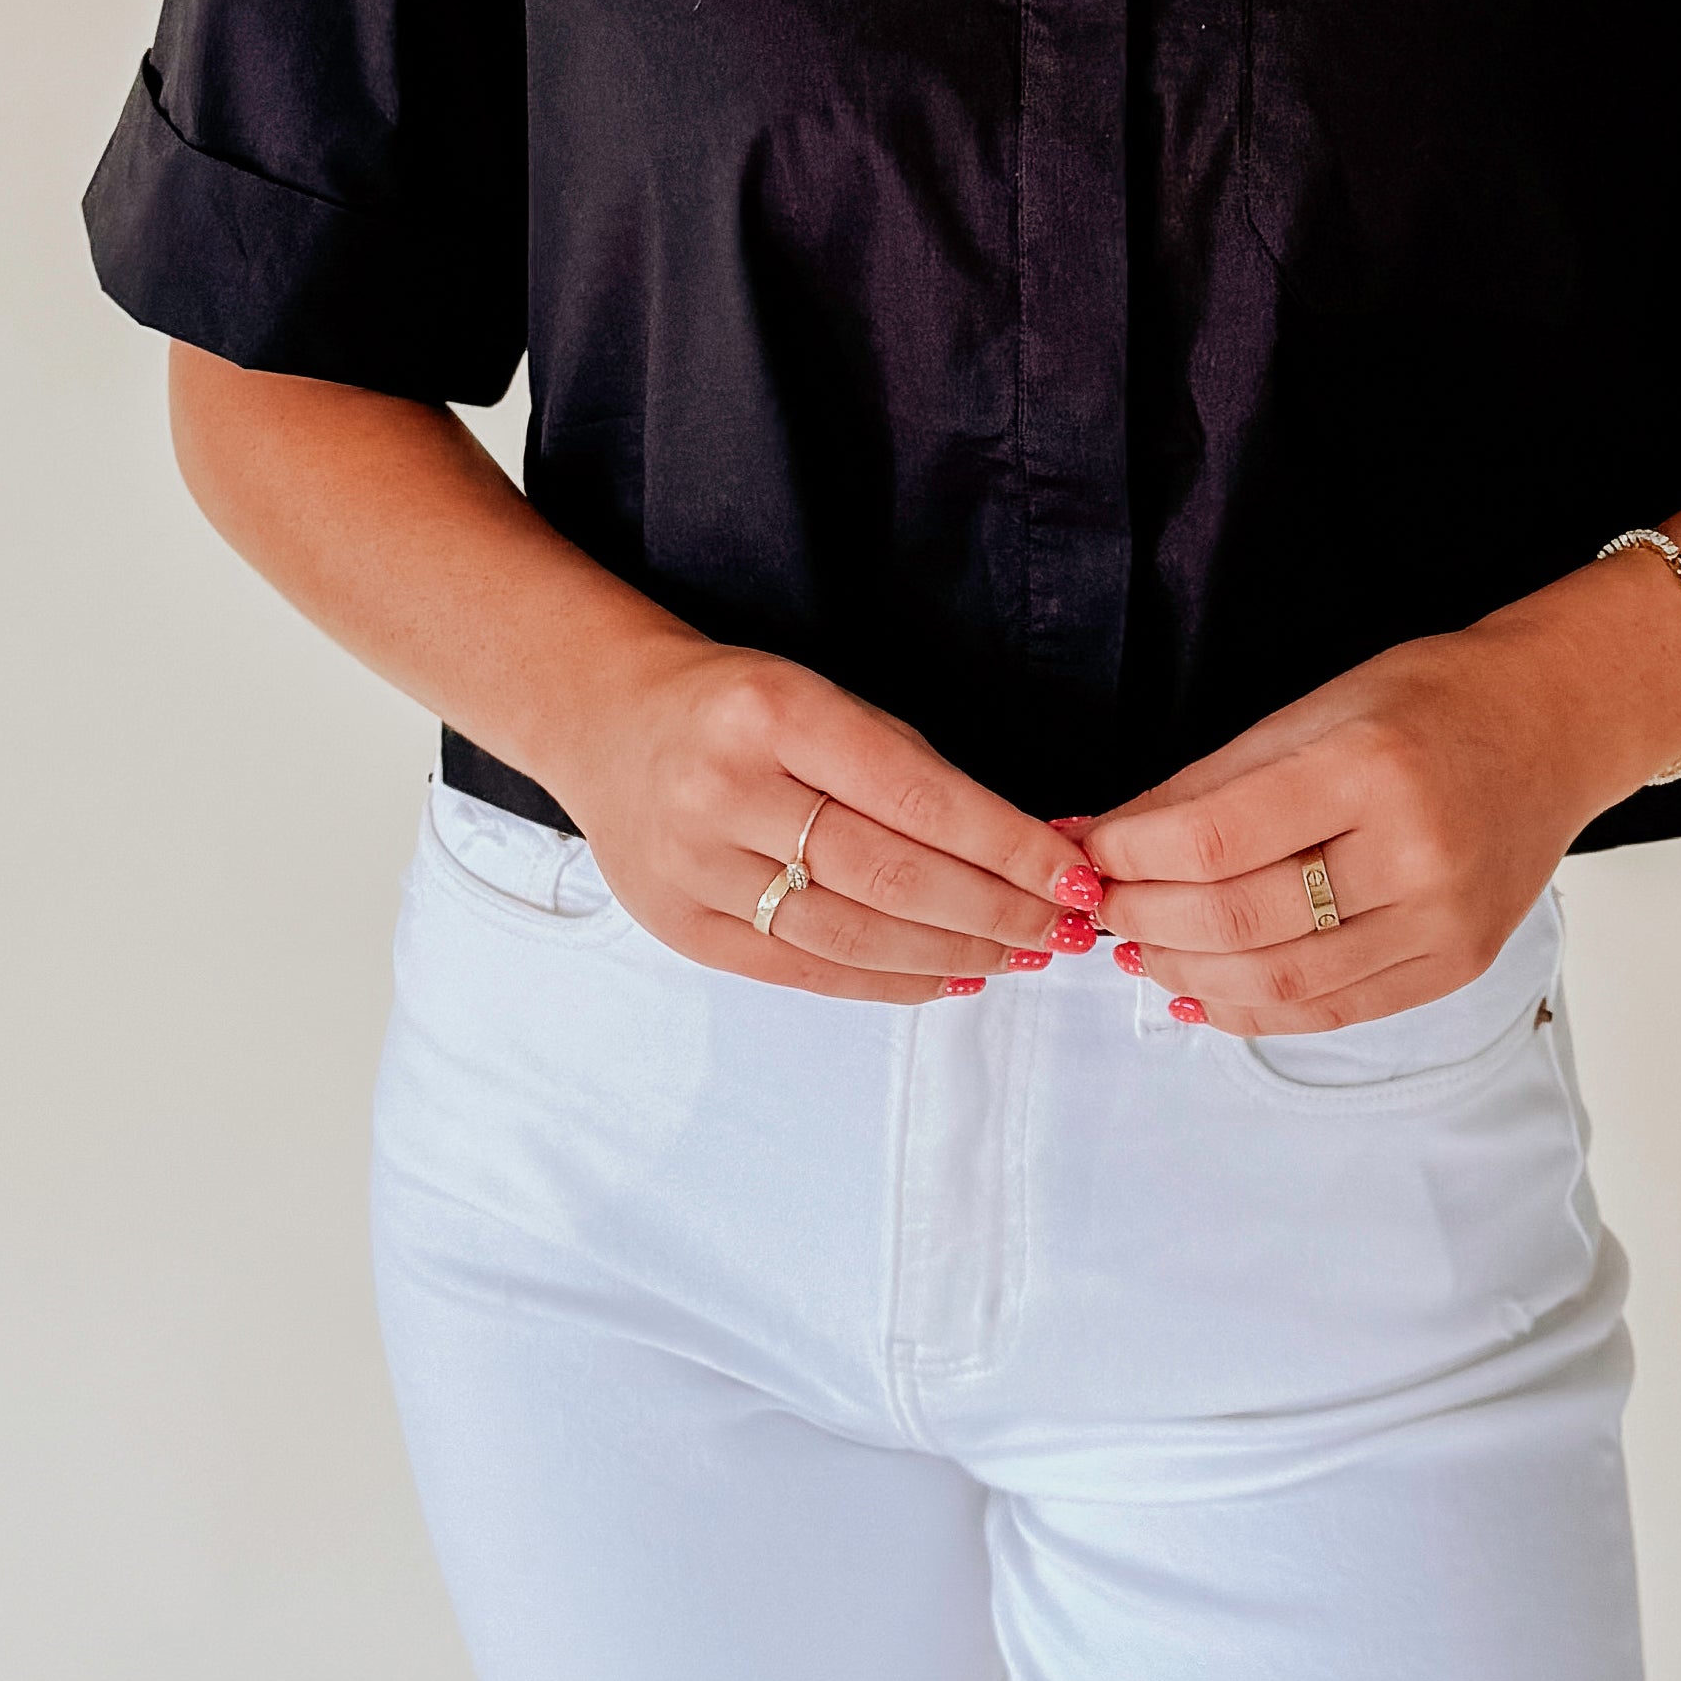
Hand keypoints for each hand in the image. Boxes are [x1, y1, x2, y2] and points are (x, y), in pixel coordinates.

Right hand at [544, 638, 1088, 1003]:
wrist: (606, 720)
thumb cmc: (735, 706)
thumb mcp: (822, 698)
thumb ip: (912, 772)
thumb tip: (1026, 850)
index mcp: (774, 713)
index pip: (916, 796)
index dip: (1007, 847)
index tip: (1073, 877)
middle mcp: (726, 791)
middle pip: (891, 876)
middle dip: (996, 911)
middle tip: (1063, 929)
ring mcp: (694, 866)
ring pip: (852, 936)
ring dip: (953, 954)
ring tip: (1019, 956)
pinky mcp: (680, 926)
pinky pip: (802, 972)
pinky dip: (887, 983)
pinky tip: (947, 976)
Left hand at [1081, 617, 1617, 1034]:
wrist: (1553, 729)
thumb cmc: (1428, 704)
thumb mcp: (1313, 710)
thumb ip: (1205, 785)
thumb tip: (1102, 838)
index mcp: (1371, 768)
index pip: (1217, 839)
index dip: (1133, 858)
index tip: (1091, 855)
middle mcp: (1416, 853)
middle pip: (1240, 920)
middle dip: (1146, 920)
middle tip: (1102, 909)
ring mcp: (1442, 921)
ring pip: (1280, 981)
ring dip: (1187, 974)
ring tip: (1141, 951)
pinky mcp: (1453, 966)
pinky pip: (1331, 1010)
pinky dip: (1252, 1008)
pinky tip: (1203, 989)